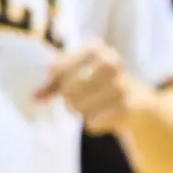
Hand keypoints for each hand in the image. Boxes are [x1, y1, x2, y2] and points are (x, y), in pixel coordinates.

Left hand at [34, 41, 149, 133]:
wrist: (138, 102)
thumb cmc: (96, 83)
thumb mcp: (75, 74)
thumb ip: (52, 83)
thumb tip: (33, 97)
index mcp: (95, 48)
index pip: (57, 69)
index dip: (54, 81)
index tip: (59, 82)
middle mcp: (111, 63)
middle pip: (69, 90)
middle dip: (68, 98)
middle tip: (75, 99)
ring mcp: (122, 86)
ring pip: (80, 107)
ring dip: (80, 111)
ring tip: (89, 106)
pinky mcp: (128, 109)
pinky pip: (92, 123)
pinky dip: (92, 123)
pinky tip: (103, 116)